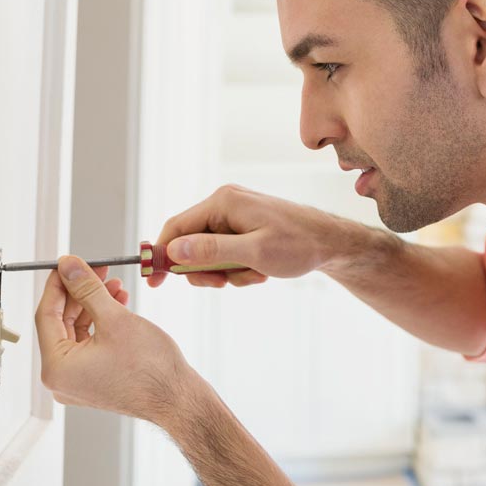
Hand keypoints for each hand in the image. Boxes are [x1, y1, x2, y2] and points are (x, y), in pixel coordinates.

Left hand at [36, 255, 196, 423]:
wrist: (177, 399)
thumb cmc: (150, 371)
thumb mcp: (115, 319)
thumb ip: (87, 289)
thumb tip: (69, 267)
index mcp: (56, 368)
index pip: (46, 315)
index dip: (57, 284)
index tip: (68, 264)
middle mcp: (62, 378)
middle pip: (61, 323)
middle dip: (80, 293)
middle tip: (95, 270)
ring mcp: (78, 381)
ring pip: (77, 332)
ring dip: (93, 305)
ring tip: (113, 285)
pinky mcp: (94, 379)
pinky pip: (89, 344)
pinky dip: (101, 323)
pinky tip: (117, 304)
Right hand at [150, 184, 349, 289]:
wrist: (331, 244)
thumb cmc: (299, 245)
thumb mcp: (254, 253)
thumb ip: (212, 251)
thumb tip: (172, 251)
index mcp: (223, 202)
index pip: (176, 227)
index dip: (161, 255)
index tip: (154, 282)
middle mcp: (225, 203)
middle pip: (190, 243)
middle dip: (206, 269)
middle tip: (225, 282)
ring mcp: (235, 215)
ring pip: (208, 253)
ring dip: (227, 272)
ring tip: (254, 274)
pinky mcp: (243, 227)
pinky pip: (225, 253)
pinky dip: (238, 268)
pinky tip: (260, 270)